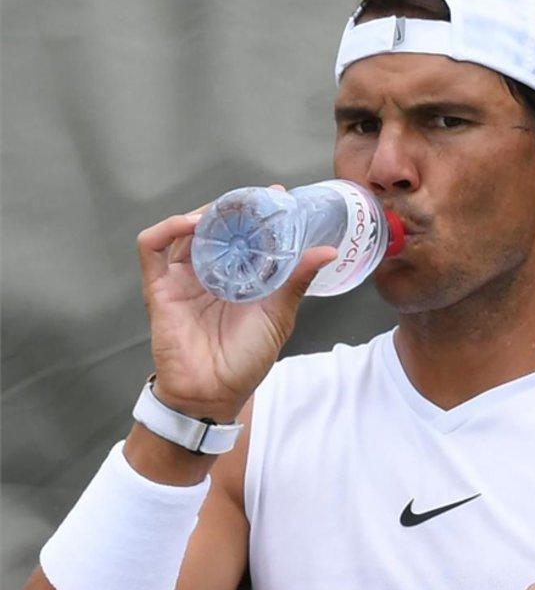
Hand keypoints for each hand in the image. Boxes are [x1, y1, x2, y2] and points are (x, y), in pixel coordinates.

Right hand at [136, 184, 337, 421]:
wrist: (215, 393)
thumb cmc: (247, 359)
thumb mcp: (279, 314)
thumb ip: (296, 279)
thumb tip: (328, 251)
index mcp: (238, 275)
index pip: (243, 233)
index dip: (255, 212)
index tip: (277, 197)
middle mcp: (209, 271)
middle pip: (214, 224)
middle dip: (231, 207)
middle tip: (253, 199)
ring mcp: (182, 277)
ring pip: (184, 228)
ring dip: (203, 212)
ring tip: (225, 209)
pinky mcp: (159, 287)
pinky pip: (151, 247)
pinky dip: (167, 228)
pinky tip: (191, 224)